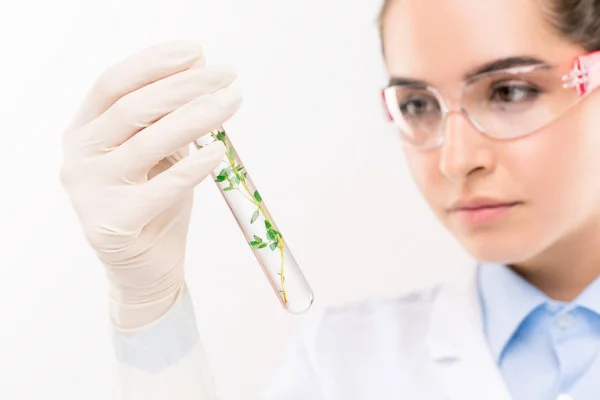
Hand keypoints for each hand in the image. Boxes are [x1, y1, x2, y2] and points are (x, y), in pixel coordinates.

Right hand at [59, 42, 241, 329]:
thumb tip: (200, 69)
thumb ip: (168, 117)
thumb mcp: (160, 153)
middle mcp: (79, 156)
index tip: (198, 53)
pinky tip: (219, 150)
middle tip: (227, 74)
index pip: (113, 83)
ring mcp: (91, 191)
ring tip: (232, 101)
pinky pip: (163, 187)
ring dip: (198, 116)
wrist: (146, 267)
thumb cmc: (154, 202)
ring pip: (149, 142)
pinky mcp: (112, 223)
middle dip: (185, 86)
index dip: (156, 64)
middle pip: (133, 108)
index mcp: (84, 131)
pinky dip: (195, 166)